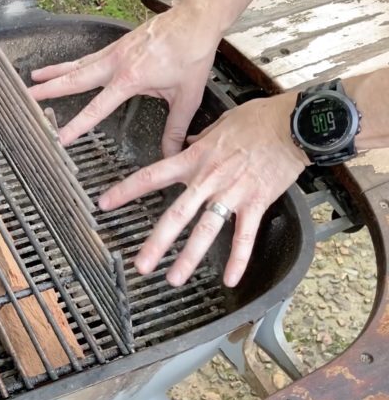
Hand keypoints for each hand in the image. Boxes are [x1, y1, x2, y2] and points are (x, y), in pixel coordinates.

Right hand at [28, 6, 221, 154]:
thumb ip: (175, 128)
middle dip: (49, 90)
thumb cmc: (191, 53)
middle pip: (74, 79)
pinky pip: (88, 57)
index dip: (77, 124)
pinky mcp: (118, 45)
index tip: (60, 138)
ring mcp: (114, 52)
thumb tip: (170, 154)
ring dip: (54, 73)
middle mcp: (116, 63)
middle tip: (27, 97)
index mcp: (130, 78)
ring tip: (33, 80)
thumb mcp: (186, 96)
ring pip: (77, 65)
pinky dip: (72, 64)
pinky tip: (63, 69)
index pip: (97, 107)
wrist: (195, 20)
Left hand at [98, 93, 309, 286]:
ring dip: (189, 258)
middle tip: (140, 264)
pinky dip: (238, 259)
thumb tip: (187, 144)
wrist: (295, 124)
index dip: (125, 190)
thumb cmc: (260, 120)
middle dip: (156, 242)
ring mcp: (232, 193)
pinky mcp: (256, 203)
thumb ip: (200, 140)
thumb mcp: (220, 124)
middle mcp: (208, 179)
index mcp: (195, 159)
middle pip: (176, 214)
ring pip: (206, 230)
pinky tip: (229, 278)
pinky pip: (245, 236)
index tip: (105, 204)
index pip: (152, 176)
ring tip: (174, 279)